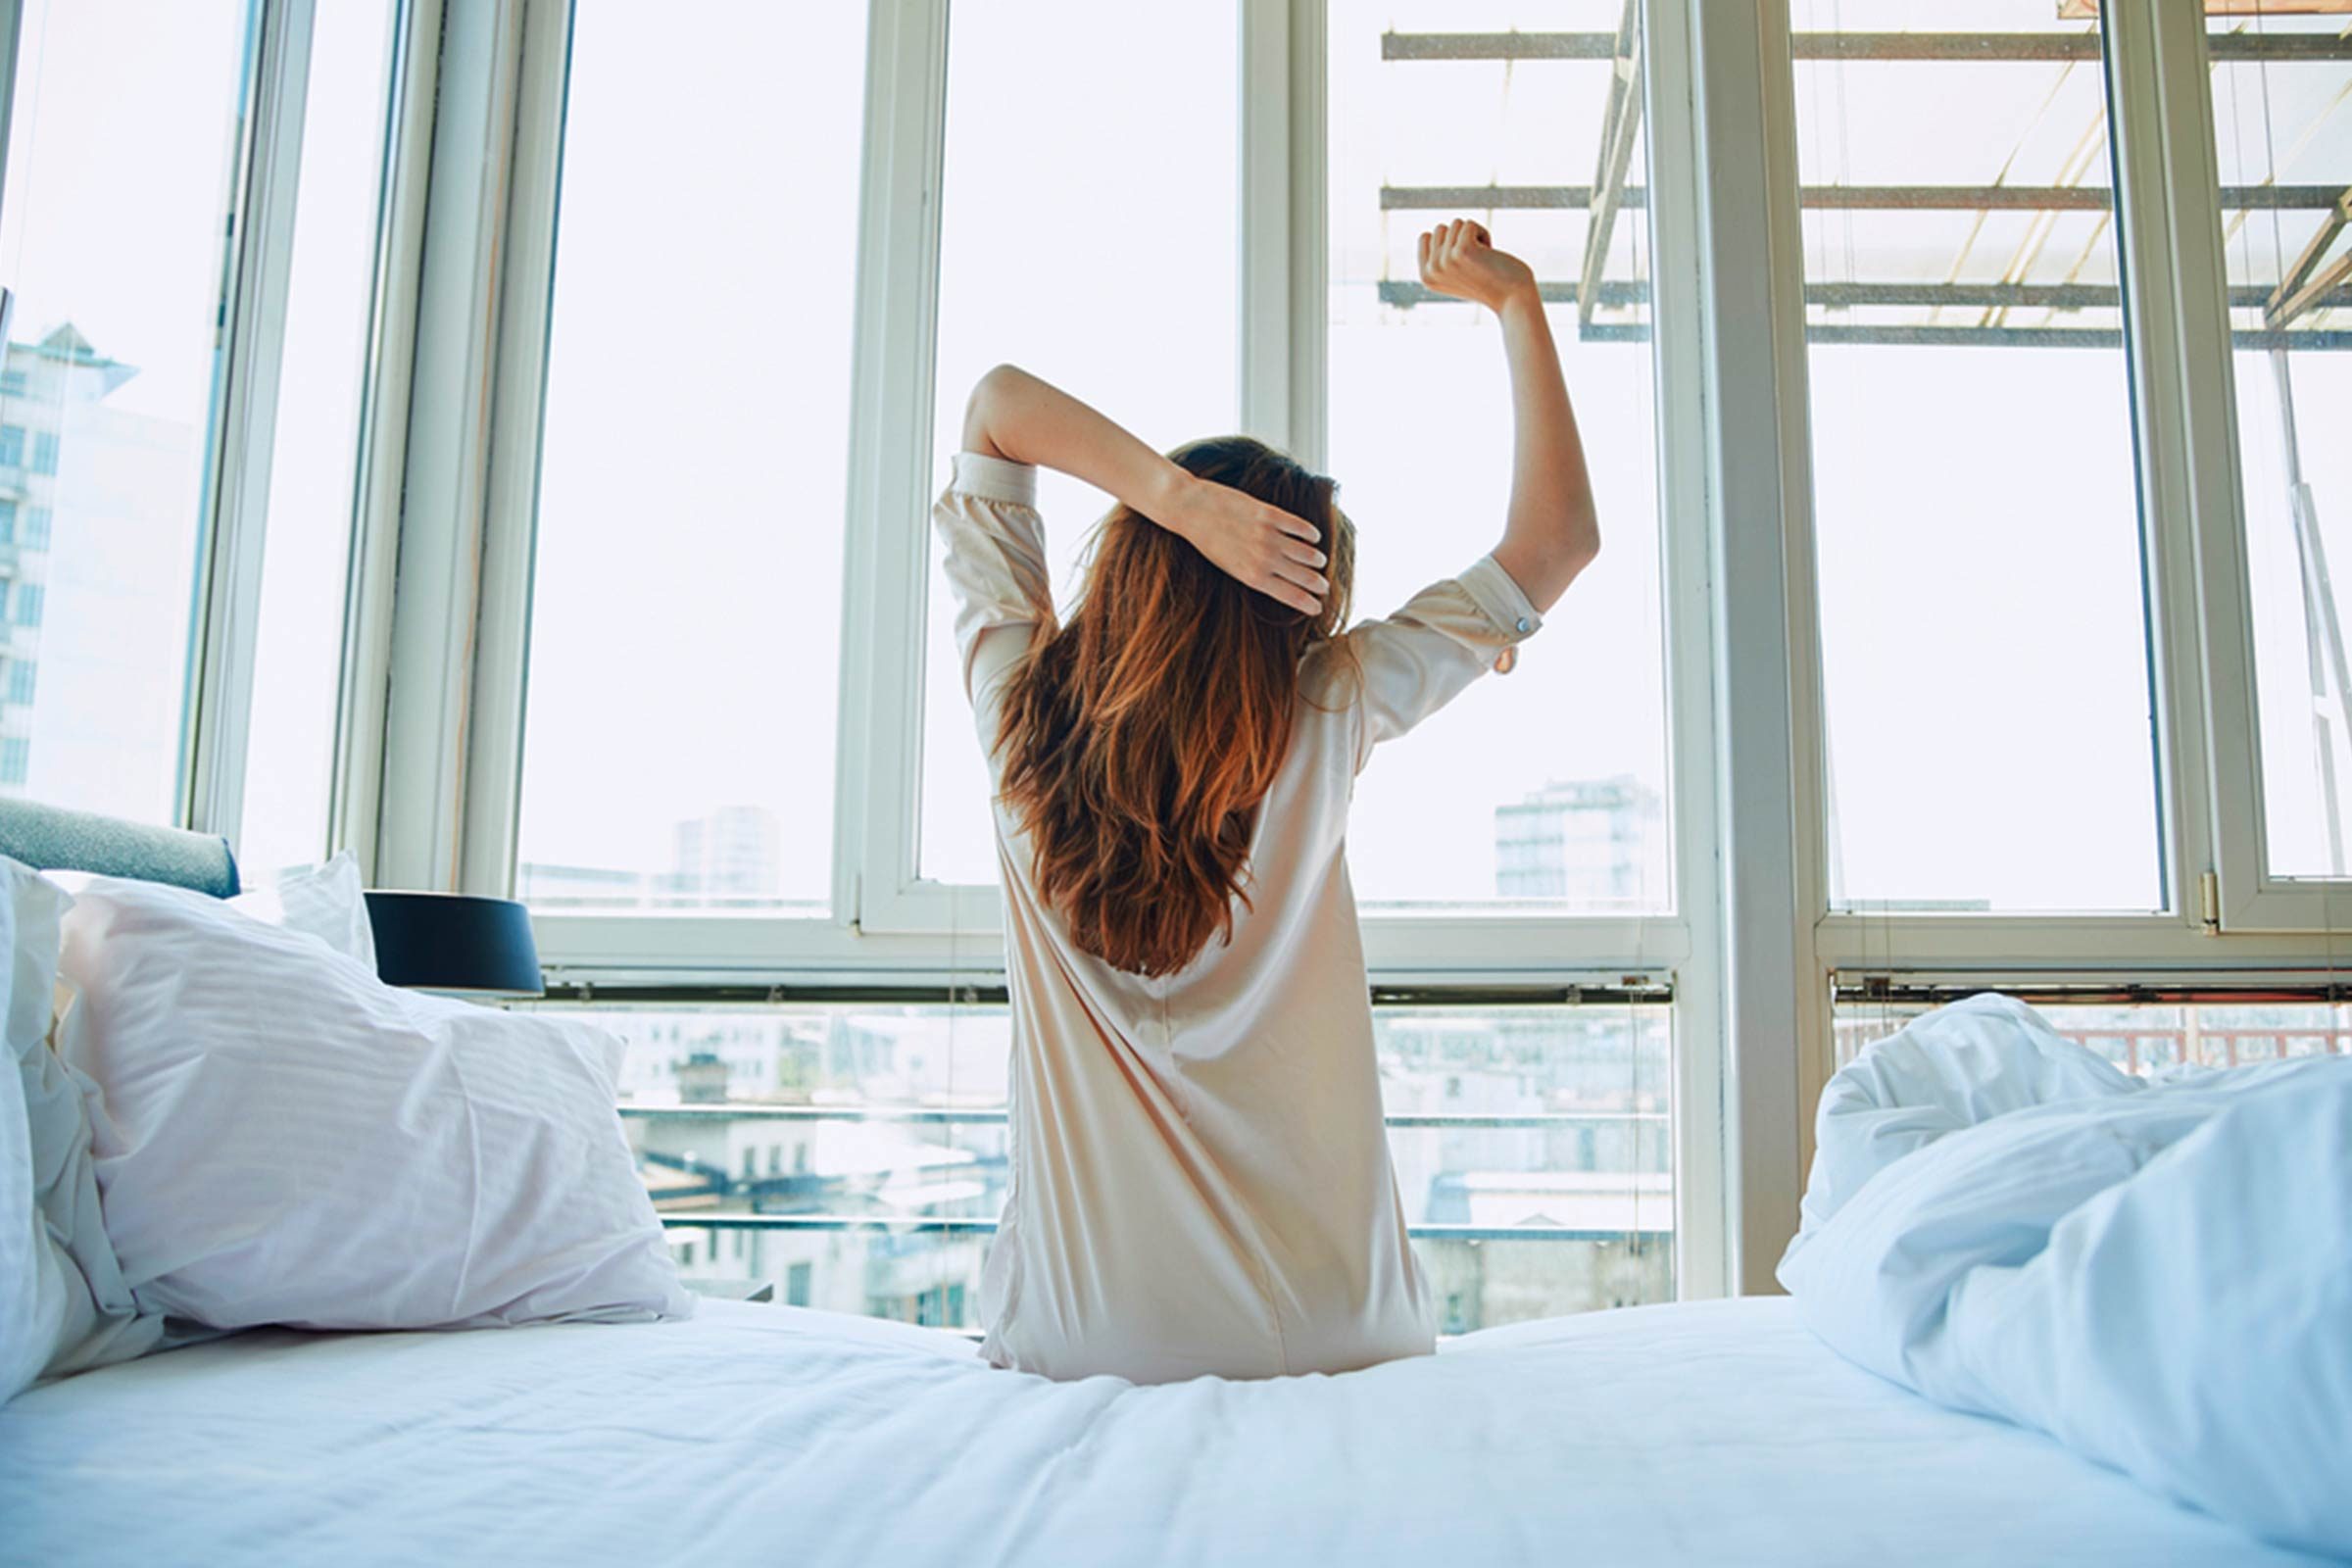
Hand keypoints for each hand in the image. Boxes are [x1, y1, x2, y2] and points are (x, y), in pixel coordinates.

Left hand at [1161, 474, 1329, 615]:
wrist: (1191, 509)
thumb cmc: (1207, 541)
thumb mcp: (1229, 568)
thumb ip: (1254, 575)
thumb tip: (1278, 581)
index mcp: (1252, 577)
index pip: (1292, 596)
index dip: (1309, 604)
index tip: (1318, 607)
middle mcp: (1263, 559)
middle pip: (1304, 577)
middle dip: (1318, 584)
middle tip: (1324, 587)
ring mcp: (1267, 535)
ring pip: (1307, 552)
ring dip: (1316, 559)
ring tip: (1319, 561)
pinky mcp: (1268, 514)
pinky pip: (1300, 527)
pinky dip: (1310, 534)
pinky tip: (1314, 537)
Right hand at [1418, 219, 1536, 312]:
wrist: (1513, 298)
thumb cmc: (1488, 282)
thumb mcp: (1455, 273)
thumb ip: (1439, 258)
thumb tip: (1426, 235)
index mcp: (1426, 277)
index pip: (1425, 236)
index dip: (1448, 242)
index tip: (1462, 261)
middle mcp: (1431, 270)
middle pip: (1440, 228)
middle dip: (1461, 237)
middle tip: (1475, 261)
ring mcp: (1445, 261)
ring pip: (1456, 223)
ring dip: (1474, 236)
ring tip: (1483, 258)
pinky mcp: (1463, 250)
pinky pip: (1470, 224)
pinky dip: (1484, 234)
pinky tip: (1490, 254)